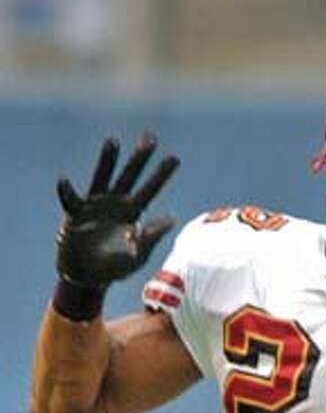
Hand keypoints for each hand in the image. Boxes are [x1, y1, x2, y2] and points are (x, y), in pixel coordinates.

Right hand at [56, 133, 179, 288]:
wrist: (88, 275)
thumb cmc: (115, 266)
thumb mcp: (137, 254)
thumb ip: (151, 237)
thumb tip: (171, 219)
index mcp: (132, 212)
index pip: (150, 190)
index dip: (161, 175)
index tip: (175, 157)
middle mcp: (114, 203)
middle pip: (130, 176)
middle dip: (140, 158)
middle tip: (151, 137)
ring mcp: (94, 206)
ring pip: (102, 177)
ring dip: (107, 160)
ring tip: (114, 141)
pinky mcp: (75, 214)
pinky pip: (71, 200)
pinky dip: (66, 191)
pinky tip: (63, 180)